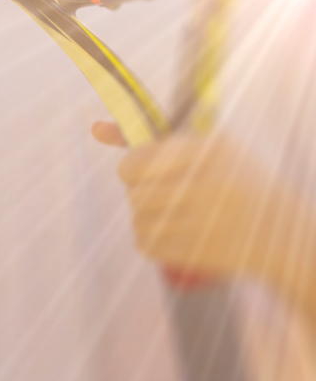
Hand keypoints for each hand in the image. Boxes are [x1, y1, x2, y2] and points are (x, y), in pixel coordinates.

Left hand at [94, 122, 314, 283]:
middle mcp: (211, 182)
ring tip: (175, 217)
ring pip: (137, 220)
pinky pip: (145, 245)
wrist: (285, 235)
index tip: (142, 174)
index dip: (131, 170)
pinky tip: (178, 236)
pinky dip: (153, 242)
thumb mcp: (208, 151)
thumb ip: (152, 140)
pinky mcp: (202, 251)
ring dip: (147, 220)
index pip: (136, 163)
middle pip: (133, 194)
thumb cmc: (238, 185)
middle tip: (166, 197)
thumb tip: (96, 129)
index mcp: (212, 150)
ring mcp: (208, 220)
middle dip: (141, 196)